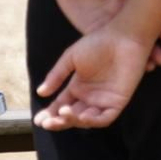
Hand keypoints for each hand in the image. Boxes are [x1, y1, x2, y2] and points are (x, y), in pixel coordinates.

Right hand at [34, 27, 151, 130]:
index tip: (37, 120)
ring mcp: (103, 100)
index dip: (49, 114)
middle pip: (71, 116)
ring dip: (73, 121)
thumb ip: (56, 75)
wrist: (123, 37)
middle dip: (58, 121)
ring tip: (63, 113)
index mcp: (78, 87)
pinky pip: (104, 118)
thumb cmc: (98, 42)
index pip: (60, 106)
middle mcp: (89, 97)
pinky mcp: (118, 102)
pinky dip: (93, 120)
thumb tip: (40, 93)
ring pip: (85, 120)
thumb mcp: (71, 57)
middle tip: (47, 122)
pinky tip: (82, 117)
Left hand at [44, 0, 160, 71]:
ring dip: (137, 53)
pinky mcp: (91, 30)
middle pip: (137, 33)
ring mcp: (104, 24)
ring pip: (122, 43)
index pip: (142, 16)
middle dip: (151, 45)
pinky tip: (124, 67)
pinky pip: (103, 46)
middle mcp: (116, 15)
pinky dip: (113, 57)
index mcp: (122, 1)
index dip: (157, 25)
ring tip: (150, 67)